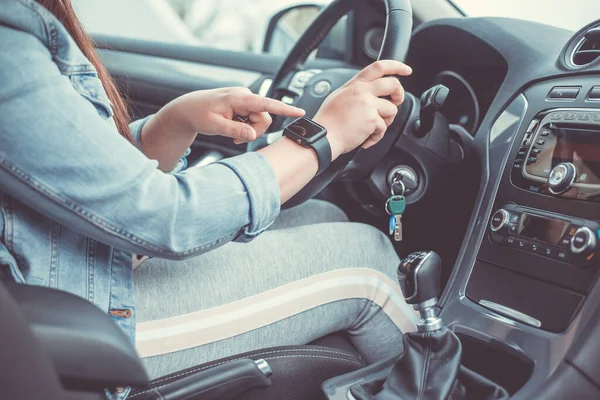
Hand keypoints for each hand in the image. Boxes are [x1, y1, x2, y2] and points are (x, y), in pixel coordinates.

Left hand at [161, 87, 304, 143]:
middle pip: (264, 118)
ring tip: (232, 133)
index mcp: (238, 98)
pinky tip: (233, 128)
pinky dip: (245, 127)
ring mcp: (245, 100)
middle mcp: (245, 96)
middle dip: (254, 131)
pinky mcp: (244, 104)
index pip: (265, 104)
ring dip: (249, 130)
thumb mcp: (214, 126)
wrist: (189, 108)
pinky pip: (253, 119)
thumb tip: (252, 135)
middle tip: (236, 139)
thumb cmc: (199, 114)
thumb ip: (234, 130)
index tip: (299, 112)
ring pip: (260, 120)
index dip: (284, 109)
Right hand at [313, 60, 411, 158]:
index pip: (379, 67)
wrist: (323, 137)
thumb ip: (356, 91)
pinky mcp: (371, 119)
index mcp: (355, 84)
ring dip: (386, 121)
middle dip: (399, 95)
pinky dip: (376, 137)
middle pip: (393, 84)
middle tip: (395, 102)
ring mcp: (367, 104)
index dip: (396, 66)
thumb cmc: (328, 122)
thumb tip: (371, 93)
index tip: (406, 70)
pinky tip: (365, 138)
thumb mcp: (339, 97)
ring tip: (372, 128)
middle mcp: (362, 91)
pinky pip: (383, 128)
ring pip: (392, 109)